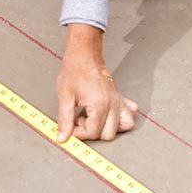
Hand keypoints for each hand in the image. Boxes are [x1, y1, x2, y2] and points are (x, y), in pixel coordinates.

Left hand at [55, 24, 138, 143]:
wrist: (84, 56)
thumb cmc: (75, 71)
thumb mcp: (65, 97)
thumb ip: (65, 119)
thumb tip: (62, 137)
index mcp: (99, 105)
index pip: (92, 132)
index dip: (78, 133)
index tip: (70, 126)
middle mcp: (112, 105)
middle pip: (108, 134)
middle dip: (92, 132)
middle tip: (80, 120)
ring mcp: (118, 102)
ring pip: (123, 127)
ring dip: (107, 128)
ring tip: (93, 118)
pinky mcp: (120, 98)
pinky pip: (129, 114)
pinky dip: (121, 119)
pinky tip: (107, 114)